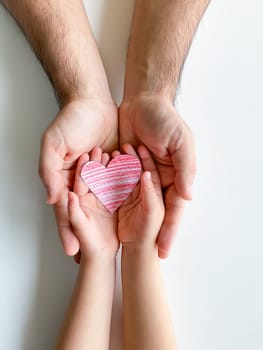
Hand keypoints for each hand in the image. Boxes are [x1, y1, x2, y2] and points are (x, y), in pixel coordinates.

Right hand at [39, 98, 117, 255]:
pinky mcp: (116, 169)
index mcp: (65, 179)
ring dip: (106, 223)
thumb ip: (49, 172)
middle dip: (88, 234)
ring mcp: (100, 177)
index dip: (67, 230)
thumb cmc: (71, 121)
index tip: (73, 252)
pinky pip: (120, 188)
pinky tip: (128, 219)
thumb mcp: (53, 144)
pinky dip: (122, 202)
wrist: (94, 102)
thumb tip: (53, 200)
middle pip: (85, 213)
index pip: (65, 210)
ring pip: (103, 205)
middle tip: (92, 258)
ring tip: (112, 244)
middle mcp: (82, 182)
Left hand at [119, 94, 195, 257]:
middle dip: (154, 234)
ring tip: (127, 243)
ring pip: (138, 204)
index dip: (171, 230)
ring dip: (134, 222)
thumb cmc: (164, 119)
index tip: (164, 251)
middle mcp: (159, 179)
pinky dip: (117, 202)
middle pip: (157, 212)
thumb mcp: (181, 142)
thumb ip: (186, 169)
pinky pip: (121, 188)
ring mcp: (140, 175)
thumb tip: (188, 197)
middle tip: (148, 257)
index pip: (174, 209)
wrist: (141, 101)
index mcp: (175, 176)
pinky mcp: (124, 168)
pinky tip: (111, 217)